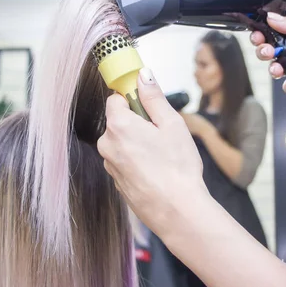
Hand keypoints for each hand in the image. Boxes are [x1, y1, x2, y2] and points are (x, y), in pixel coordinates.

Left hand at [97, 68, 208, 236]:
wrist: (177, 211)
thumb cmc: (177, 168)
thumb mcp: (171, 124)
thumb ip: (153, 97)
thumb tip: (143, 75)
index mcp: (118, 126)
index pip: (115, 99)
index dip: (133, 99)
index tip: (149, 106)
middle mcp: (107, 145)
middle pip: (118, 121)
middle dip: (138, 123)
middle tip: (162, 134)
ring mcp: (110, 166)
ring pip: (121, 143)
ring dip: (137, 143)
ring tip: (162, 156)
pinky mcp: (117, 182)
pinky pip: (124, 161)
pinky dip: (137, 161)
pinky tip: (157, 171)